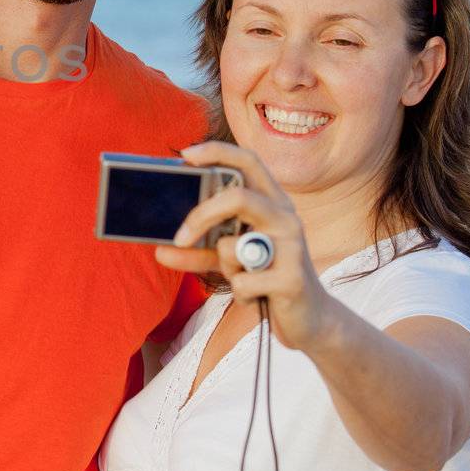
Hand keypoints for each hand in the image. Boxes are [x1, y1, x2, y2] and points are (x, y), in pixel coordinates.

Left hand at [153, 141, 335, 351]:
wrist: (309, 318)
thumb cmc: (265, 277)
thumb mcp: (228, 260)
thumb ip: (198, 250)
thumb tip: (160, 250)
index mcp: (272, 202)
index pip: (249, 161)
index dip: (218, 151)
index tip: (186, 154)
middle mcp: (286, 217)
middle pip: (238, 196)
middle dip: (202, 215)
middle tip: (179, 236)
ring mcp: (292, 247)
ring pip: (233, 245)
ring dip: (225, 266)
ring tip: (244, 277)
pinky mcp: (293, 279)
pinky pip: (241, 282)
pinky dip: (239, 292)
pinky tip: (256, 296)